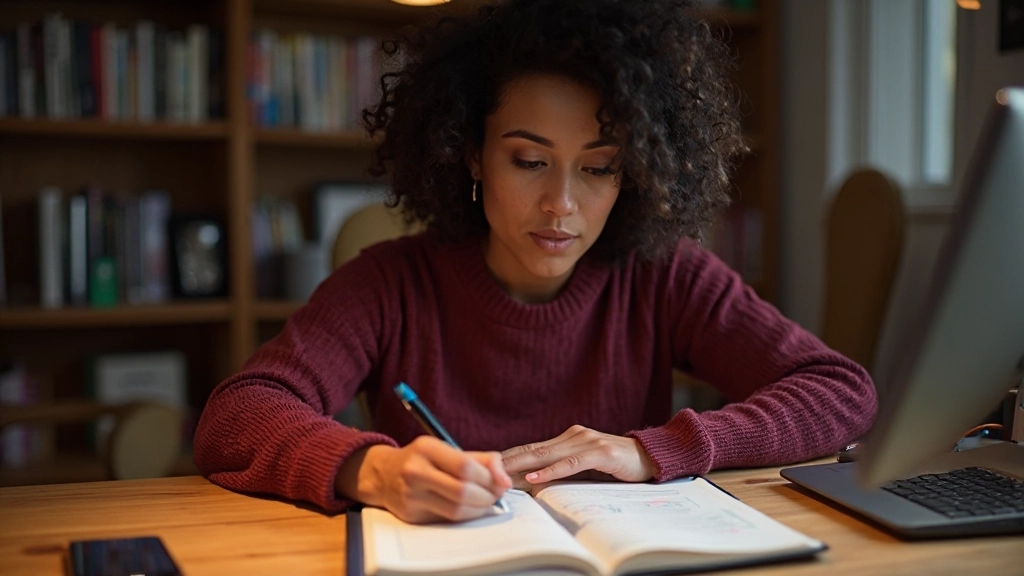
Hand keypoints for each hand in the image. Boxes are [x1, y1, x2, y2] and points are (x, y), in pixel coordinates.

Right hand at [335, 436, 511, 523]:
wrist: (383, 474)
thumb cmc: (421, 460)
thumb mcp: (446, 449)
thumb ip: (479, 459)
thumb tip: (504, 478)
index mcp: (426, 448)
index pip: (465, 467)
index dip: (489, 477)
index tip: (500, 481)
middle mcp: (415, 471)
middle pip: (462, 491)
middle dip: (488, 495)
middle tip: (497, 494)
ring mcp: (411, 495)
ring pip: (456, 509)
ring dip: (480, 509)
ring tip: (486, 502)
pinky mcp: (411, 514)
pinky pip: (447, 519)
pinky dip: (465, 516)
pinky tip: (470, 508)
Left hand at [501, 425, 656, 486]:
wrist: (650, 457)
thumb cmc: (618, 465)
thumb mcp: (586, 467)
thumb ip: (563, 470)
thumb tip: (533, 483)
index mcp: (568, 438)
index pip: (532, 447)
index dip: (509, 456)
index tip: (488, 465)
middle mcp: (574, 436)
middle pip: (534, 449)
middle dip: (508, 460)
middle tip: (485, 469)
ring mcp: (587, 442)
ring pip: (547, 454)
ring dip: (522, 465)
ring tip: (501, 473)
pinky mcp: (601, 453)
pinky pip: (570, 463)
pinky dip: (550, 470)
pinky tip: (535, 476)